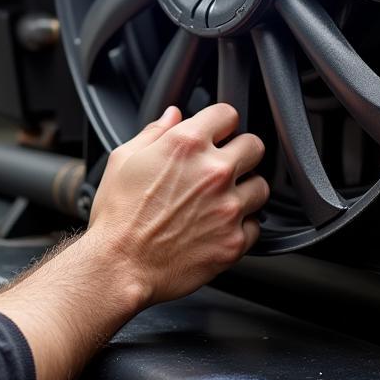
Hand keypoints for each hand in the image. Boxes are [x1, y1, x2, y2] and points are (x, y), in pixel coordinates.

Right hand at [86, 103, 268, 305]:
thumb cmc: (118, 215)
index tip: (217, 133)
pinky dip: (242, 226)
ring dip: (246, 189)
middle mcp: (214, 172)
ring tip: (223, 198)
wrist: (120, 265)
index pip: (228, 114)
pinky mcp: (234, 241)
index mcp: (186, 145)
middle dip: (241, 151)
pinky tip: (219, 226)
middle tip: (226, 164)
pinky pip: (255, 226)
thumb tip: (173, 115)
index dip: (221, 122)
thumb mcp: (124, 160)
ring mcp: (228, 208)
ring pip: (261, 186)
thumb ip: (154, 132)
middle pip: (255, 146)